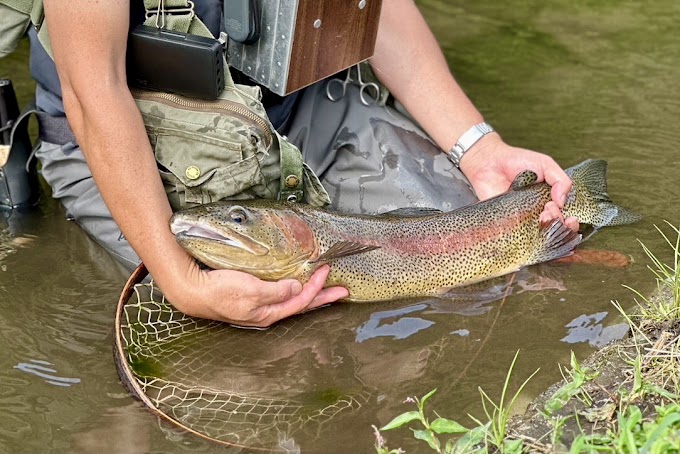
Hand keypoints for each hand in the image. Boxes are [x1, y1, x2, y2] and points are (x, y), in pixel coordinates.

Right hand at [163, 262, 348, 327]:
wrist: (192, 289)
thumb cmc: (219, 291)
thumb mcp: (251, 291)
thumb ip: (276, 291)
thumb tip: (297, 288)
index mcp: (268, 313)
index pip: (300, 301)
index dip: (316, 288)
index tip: (326, 272)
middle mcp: (267, 313)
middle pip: (301, 306)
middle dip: (323, 298)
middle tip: (343, 291)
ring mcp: (259, 307)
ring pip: (292, 301)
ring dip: (311, 295)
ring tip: (326, 289)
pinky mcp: (252, 298)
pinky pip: (280, 295)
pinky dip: (294, 291)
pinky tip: (297, 286)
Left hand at [460, 134, 578, 231]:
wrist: (489, 161)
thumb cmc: (516, 161)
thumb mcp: (545, 164)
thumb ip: (560, 179)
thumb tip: (563, 201)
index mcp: (548, 201)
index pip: (564, 219)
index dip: (569, 221)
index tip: (560, 208)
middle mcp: (536, 213)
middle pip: (554, 230)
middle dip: (558, 223)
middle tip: (549, 209)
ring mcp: (521, 220)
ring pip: (539, 236)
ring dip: (545, 229)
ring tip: (542, 214)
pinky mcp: (505, 224)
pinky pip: (517, 236)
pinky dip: (525, 236)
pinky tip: (527, 224)